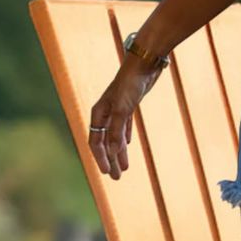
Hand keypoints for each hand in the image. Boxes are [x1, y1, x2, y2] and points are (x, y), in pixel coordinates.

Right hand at [87, 57, 164, 179]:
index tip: (108, 173)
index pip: (96, 141)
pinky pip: (123, 126)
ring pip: (115, 136)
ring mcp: (117, 109)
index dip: (101, 158)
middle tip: (116, 178)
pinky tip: (127, 145)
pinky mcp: (129, 105)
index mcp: (98, 113)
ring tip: (124, 168)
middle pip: (104, 142)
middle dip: (110, 160)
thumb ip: (117, 131)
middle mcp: (105, 112)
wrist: (144, 63)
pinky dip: (124, 138)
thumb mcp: (124, 109)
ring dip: (119, 152)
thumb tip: (112, 153)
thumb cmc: (131, 84)